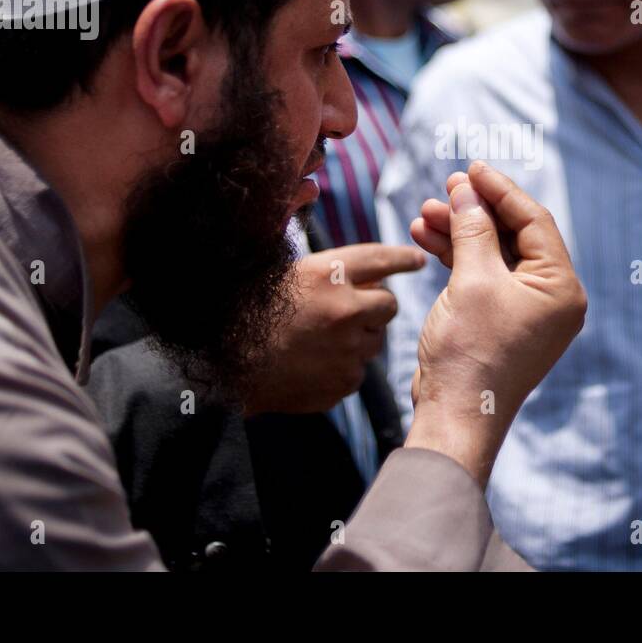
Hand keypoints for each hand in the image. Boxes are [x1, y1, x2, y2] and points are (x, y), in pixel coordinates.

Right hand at [242, 243, 424, 413]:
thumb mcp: (288, 273)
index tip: (417, 261)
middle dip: (375, 306)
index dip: (402, 259)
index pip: (381, 259)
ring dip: (358, 337)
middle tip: (347, 309)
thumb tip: (374, 268)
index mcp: (327, 274)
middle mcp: (344, 310)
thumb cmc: (251, 311)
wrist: (224, 364)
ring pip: (374, 340)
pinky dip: (343, 366)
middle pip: (388, 304)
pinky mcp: (343, 383)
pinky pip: (357, 370)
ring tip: (318, 338)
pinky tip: (312, 362)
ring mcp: (346, 350)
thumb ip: (331, 267)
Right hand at [403, 161, 586, 486]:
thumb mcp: (473, 279)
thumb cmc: (471, 352)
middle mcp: (552, 298)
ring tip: (426, 214)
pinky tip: (428, 239)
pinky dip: (458, 258)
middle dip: (476, 211)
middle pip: (514, 236)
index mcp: (562, 288)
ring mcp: (527, 312)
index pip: (534, 221)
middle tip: (445, 188)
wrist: (454, 414)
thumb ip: (473, 229)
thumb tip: (466, 192)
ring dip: (461, 232)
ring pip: (494, 255)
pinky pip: (484, 278)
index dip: (500, 191)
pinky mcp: (501, 322)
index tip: (471, 168)